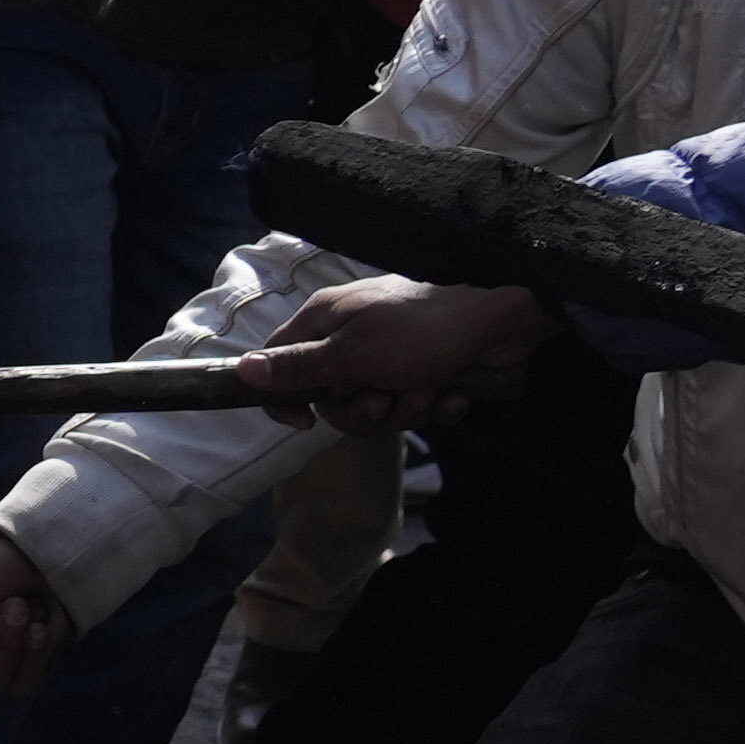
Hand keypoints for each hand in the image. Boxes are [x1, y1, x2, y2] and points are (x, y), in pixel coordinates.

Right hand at [238, 274, 546, 410]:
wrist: (504, 325)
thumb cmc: (421, 331)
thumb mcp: (352, 354)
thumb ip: (296, 367)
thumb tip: (240, 371)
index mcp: (325, 322)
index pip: (278, 363)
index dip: (285, 398)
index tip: (304, 421)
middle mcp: (352, 337)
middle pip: (330, 398)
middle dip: (361, 410)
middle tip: (383, 399)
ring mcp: (391, 355)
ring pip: (374, 407)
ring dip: (404, 408)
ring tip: (428, 389)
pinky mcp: (426, 371)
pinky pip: (414, 405)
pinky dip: (435, 405)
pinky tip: (452, 392)